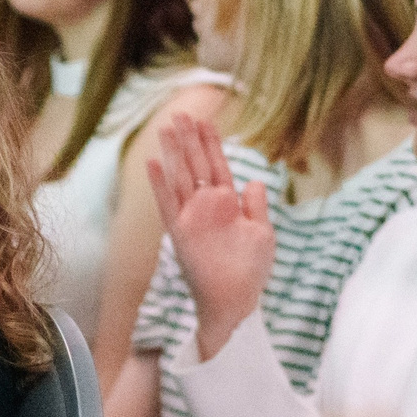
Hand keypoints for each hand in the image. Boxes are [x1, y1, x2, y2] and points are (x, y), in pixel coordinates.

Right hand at [147, 114, 273, 361]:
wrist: (236, 303)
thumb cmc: (250, 272)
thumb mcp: (263, 234)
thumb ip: (257, 205)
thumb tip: (254, 180)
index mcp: (227, 204)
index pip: (217, 166)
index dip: (211, 143)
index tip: (205, 120)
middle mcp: (206, 207)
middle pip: (196, 165)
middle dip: (189, 138)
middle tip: (180, 113)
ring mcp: (192, 218)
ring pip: (180, 177)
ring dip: (174, 152)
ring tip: (166, 127)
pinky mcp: (180, 232)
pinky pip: (167, 203)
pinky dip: (160, 183)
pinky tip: (153, 162)